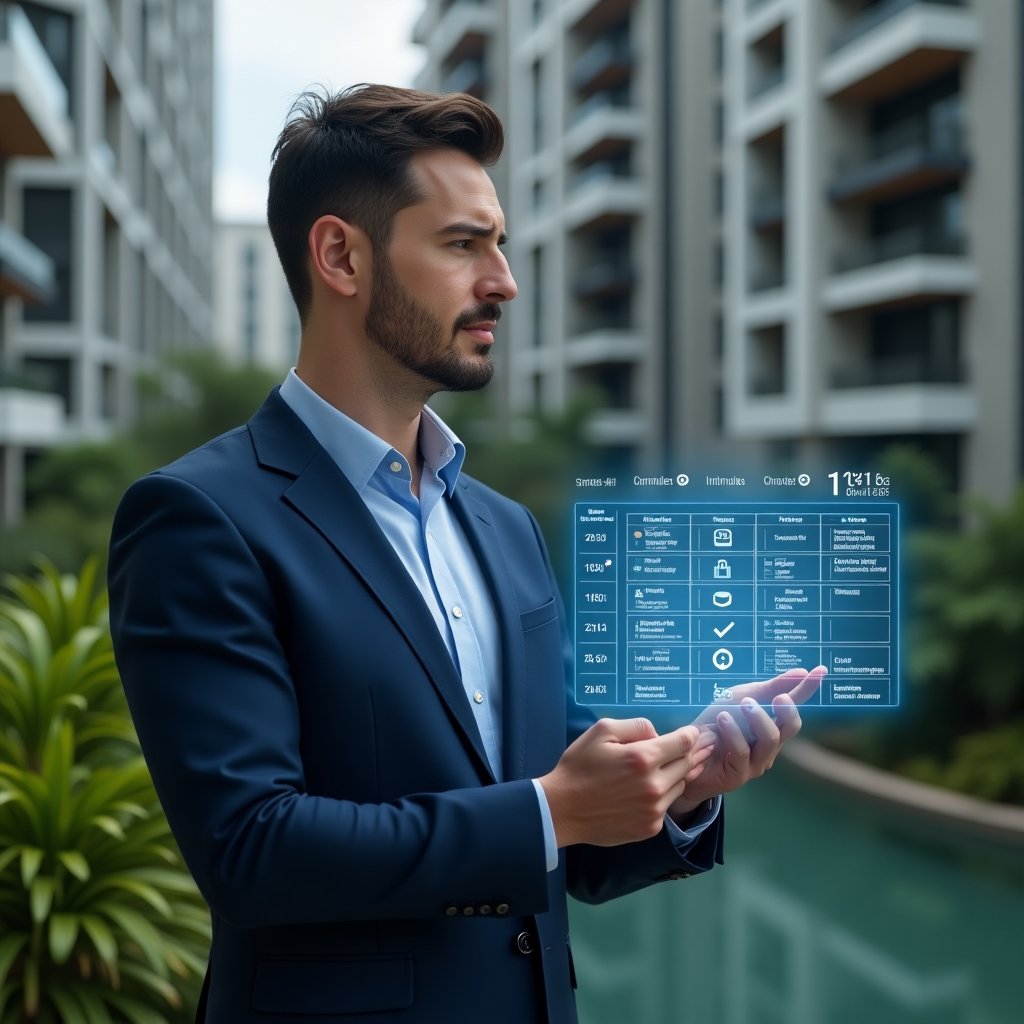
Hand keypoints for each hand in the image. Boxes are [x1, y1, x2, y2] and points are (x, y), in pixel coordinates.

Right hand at [539, 718, 715, 847]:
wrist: (562, 810)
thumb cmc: (579, 767)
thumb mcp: (601, 731)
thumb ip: (635, 725)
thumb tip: (657, 735)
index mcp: (643, 759)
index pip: (684, 743)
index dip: (690, 735)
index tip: (690, 733)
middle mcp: (654, 786)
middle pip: (686, 764)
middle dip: (680, 754)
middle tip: (665, 751)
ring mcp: (654, 810)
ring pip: (679, 786)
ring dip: (671, 776)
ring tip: (647, 774)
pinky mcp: (650, 828)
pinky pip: (666, 806)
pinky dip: (660, 796)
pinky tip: (639, 793)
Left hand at [668, 666, 826, 818]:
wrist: (685, 755)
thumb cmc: (713, 725)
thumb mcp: (737, 699)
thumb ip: (767, 688)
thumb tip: (800, 672)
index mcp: (769, 725)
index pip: (792, 705)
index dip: (806, 688)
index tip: (820, 670)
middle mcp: (768, 745)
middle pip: (791, 727)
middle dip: (787, 709)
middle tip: (777, 696)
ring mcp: (756, 762)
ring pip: (771, 738)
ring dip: (759, 718)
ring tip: (743, 704)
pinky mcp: (739, 774)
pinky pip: (742, 751)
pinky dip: (734, 731)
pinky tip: (722, 719)